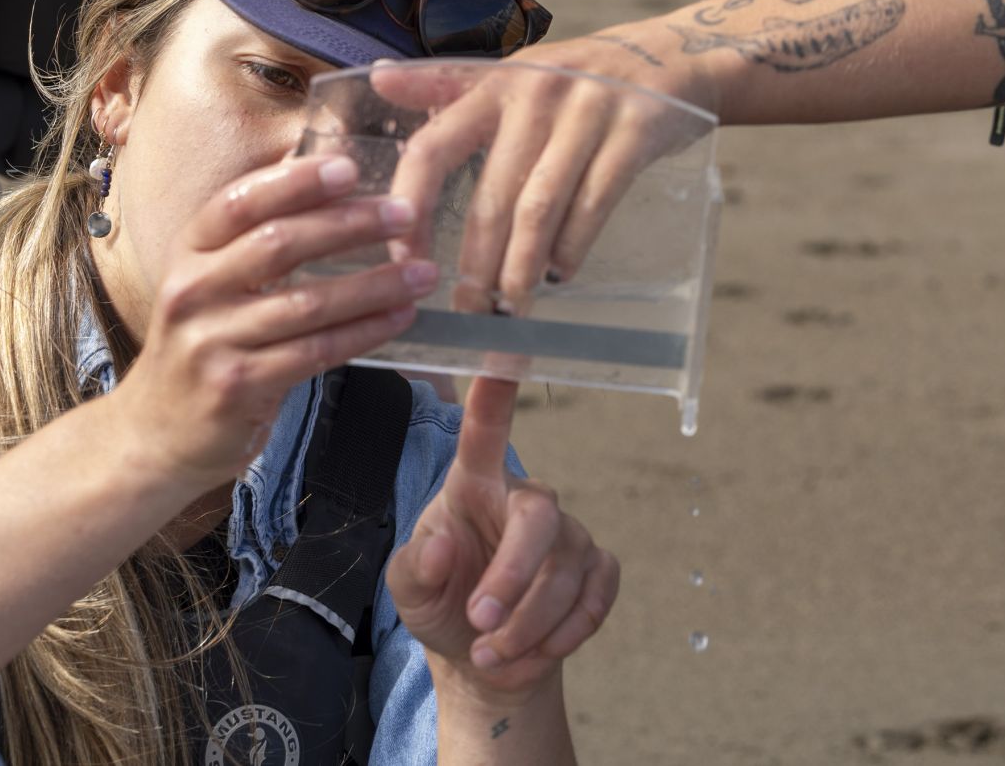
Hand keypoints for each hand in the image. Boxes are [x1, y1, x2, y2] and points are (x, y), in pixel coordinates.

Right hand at [106, 153, 437, 493]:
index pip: (239, 202)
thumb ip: (257, 241)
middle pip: (279, 244)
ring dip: (375, 285)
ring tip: (422, 272)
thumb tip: (334, 187)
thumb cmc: (202, 344)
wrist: (155, 433)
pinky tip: (399, 318)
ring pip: (307, 303)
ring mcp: (211, 341)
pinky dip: (364, 332)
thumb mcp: (211, 284)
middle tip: (405, 214)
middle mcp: (193, 290)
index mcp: (188, 252)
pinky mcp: (237, 386)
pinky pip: (315, 351)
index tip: (349, 168)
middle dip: (350, 225)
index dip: (295, 182)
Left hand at [375, 37, 716, 314]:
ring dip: (522, 269)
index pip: (434, 147)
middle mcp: (535, 93)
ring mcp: (588, 110)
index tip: (402, 260)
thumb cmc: (576, 78)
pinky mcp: (634, 130)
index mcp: (494, 84)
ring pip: (541, 209)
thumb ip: (446, 86)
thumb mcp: (512, 74)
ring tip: (510, 310)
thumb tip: (378, 79)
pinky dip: (574, 248)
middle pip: (492, 197)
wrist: (669, 54)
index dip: (413, 208)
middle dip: (476, 267)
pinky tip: (561, 275)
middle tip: (466, 314)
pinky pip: (594, 203)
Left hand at [389, 376, 620, 699]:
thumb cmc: (441, 603)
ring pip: (565, 572)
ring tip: (490, 653)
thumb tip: (438, 545)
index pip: (485, 429)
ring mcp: (568, 531)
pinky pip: (595, 596)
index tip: (503, 346)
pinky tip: (533, 651)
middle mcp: (525, 497)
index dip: (494, 391)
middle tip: (480, 622)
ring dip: (527, 625)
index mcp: (474, 483)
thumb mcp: (408, 591)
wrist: (483, 659)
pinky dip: (563, 634)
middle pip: (540, 517)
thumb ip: (413, 568)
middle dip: (513, 577)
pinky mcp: (596, 568)